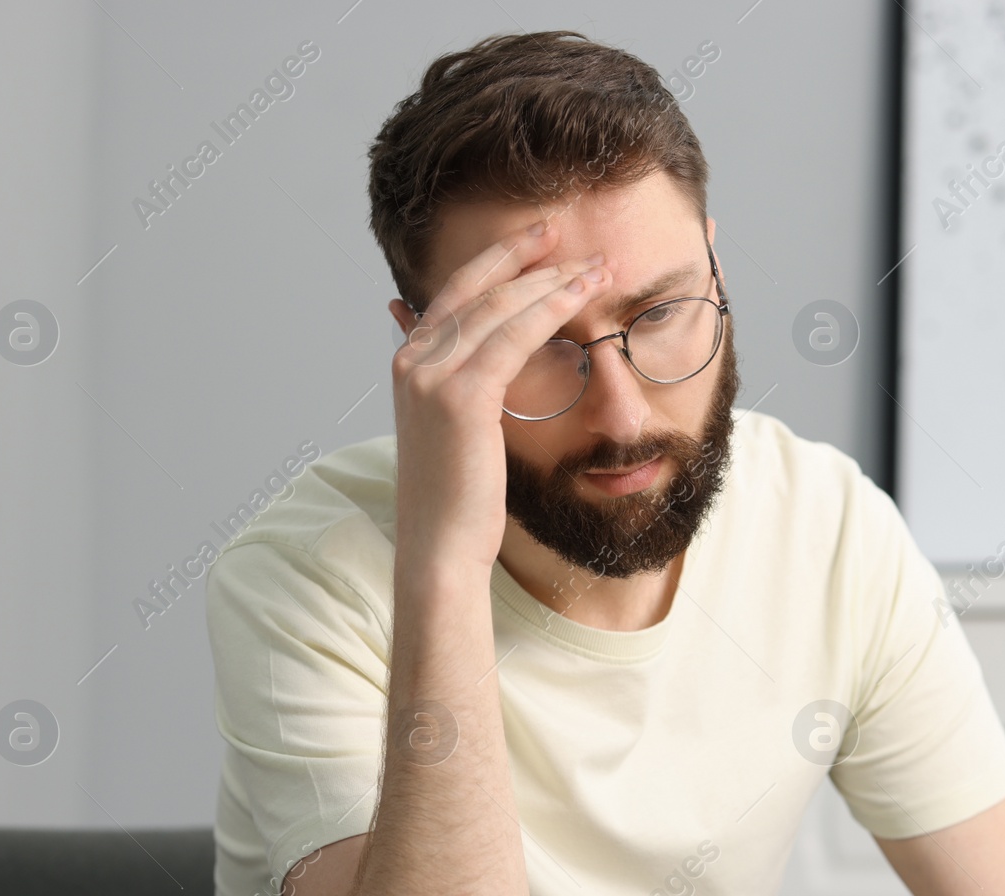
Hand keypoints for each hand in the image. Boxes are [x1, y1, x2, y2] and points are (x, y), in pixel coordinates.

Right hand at [389, 220, 611, 572]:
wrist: (440, 548)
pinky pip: (514, 336)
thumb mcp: (452, 431)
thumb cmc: (457, 498)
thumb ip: (458, 386)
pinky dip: (551, 309)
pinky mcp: (460, 397)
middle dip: (528, 257)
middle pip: (478, 288)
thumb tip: (474, 362)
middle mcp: (413, 361)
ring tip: (594, 266)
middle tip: (573, 237)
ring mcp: (431, 376)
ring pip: (500, 306)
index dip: (498, 260)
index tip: (539, 239)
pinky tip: (582, 297)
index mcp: (409, 363)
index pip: (456, 292)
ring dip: (552, 280)